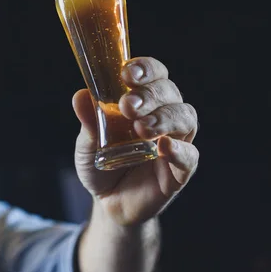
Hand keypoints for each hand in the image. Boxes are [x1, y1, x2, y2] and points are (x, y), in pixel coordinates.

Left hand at [72, 57, 198, 225]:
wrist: (108, 202)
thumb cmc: (101, 165)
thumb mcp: (88, 143)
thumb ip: (88, 122)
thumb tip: (80, 96)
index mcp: (144, 102)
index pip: (154, 74)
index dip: (145, 69)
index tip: (127, 74)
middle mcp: (164, 116)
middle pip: (170, 92)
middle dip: (151, 94)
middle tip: (128, 106)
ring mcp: (175, 142)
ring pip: (185, 118)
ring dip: (165, 118)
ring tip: (141, 128)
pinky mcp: (180, 171)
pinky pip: (190, 156)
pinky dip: (179, 149)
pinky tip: (163, 147)